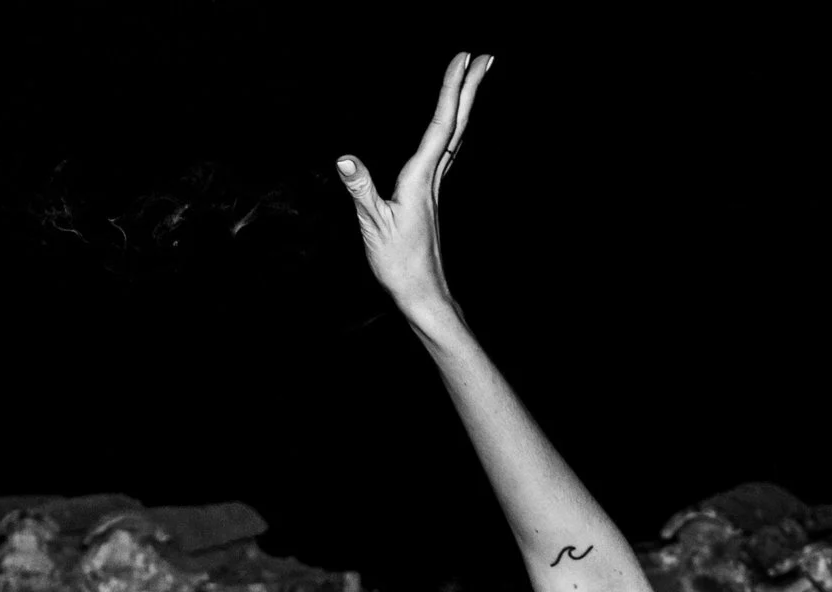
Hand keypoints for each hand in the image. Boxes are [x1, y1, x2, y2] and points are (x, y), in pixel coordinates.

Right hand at [336, 52, 492, 323]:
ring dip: (465, 105)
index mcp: (420, 178)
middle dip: (470, 88)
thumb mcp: (373, 226)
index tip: (463, 58)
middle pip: (456, 124)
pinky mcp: (431, 198)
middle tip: (486, 57)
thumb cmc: (398, 264)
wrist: (422, 294)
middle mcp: (434, 178)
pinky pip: (447, 153)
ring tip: (475, 79)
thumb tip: (345, 158)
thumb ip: (361, 190)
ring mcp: (436, 188)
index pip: (439, 124)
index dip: (451, 89)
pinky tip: (452, 128)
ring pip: (455, 136)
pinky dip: (453, 129)